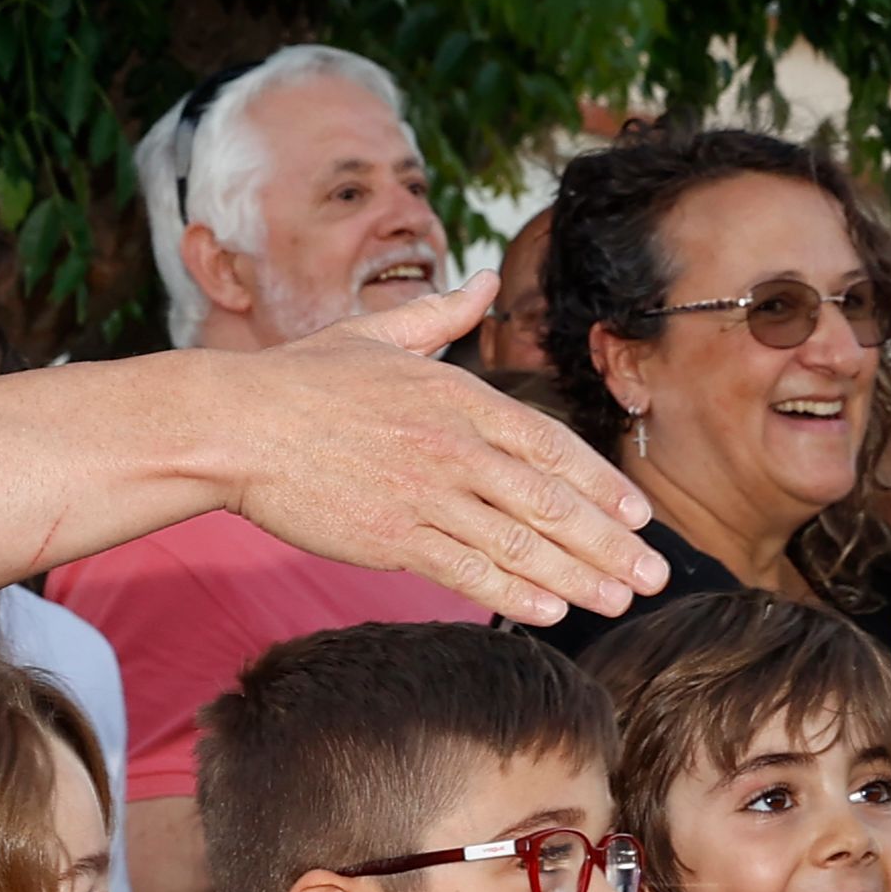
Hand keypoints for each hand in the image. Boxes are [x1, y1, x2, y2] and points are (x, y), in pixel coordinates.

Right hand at [223, 271, 666, 629]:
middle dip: (610, 542)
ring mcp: (425, 495)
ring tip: (619, 601)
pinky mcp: (393, 538)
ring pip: (520, 545)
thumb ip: (442, 314)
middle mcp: (454, 446)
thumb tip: (484, 279)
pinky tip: (553, 612)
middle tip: (654, 574)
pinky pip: (468, 572)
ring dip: (578, 577)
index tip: (640, 514)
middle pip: (550, 502)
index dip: (601, 483)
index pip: (551, 445)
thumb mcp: (378, 332)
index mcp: (458, 395)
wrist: (236, 425)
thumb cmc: (303, 379)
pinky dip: (514, 595)